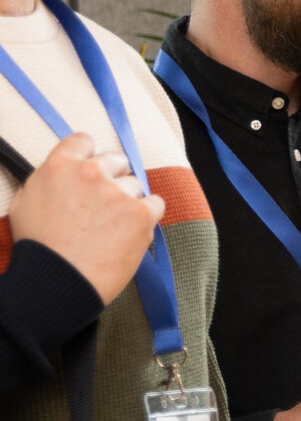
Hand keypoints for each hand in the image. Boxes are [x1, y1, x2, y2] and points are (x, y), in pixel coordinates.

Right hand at [10, 131, 164, 302]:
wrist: (57, 280)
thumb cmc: (37, 247)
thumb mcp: (25, 203)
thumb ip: (47, 181)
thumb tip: (61, 175)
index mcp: (60, 166)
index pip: (83, 141)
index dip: (89, 155)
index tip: (92, 169)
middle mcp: (91, 173)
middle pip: (116, 160)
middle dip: (113, 177)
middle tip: (104, 202)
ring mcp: (119, 193)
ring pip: (135, 185)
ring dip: (128, 200)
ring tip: (111, 226)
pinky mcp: (141, 214)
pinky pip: (156, 203)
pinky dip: (148, 215)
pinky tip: (132, 230)